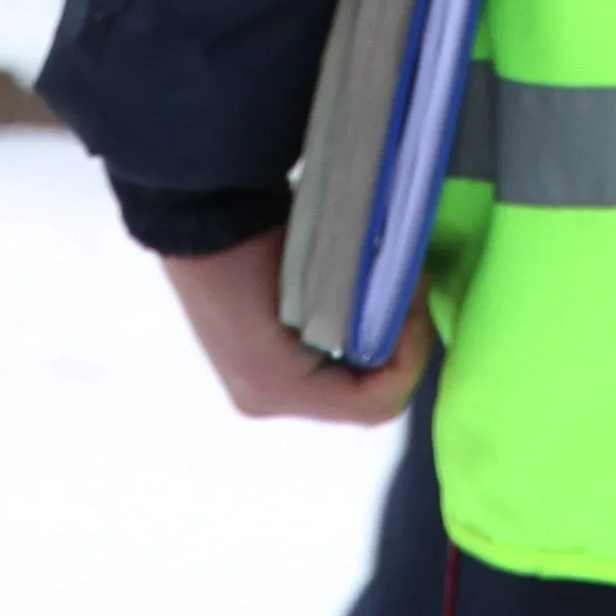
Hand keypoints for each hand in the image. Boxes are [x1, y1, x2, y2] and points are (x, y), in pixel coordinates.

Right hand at [160, 230, 429, 425]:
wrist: (199, 211)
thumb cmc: (255, 241)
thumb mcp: (317, 276)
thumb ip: (366, 308)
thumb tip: (411, 304)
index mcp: (279, 388)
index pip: (376, 403)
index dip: (411, 356)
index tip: (417, 298)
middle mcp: (270, 398)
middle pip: (363, 397)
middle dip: (399, 348)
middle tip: (411, 293)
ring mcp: (262, 382)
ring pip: (349, 382)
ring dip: (377, 341)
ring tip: (392, 293)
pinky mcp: (263, 361)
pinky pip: (328, 366)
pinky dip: (353, 337)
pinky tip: (364, 300)